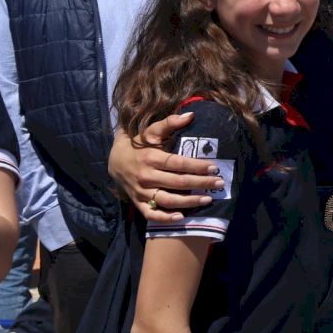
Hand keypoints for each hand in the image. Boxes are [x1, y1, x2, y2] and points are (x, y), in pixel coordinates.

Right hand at [108, 113, 223, 221]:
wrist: (114, 160)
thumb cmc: (138, 144)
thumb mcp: (151, 131)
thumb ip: (169, 123)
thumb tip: (191, 114)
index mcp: (150, 157)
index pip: (178, 163)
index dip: (197, 166)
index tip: (214, 168)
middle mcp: (146, 176)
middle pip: (177, 182)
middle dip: (200, 183)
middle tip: (219, 184)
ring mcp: (141, 191)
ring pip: (167, 200)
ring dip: (189, 202)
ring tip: (207, 199)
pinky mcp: (138, 202)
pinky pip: (151, 214)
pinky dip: (165, 218)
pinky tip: (181, 217)